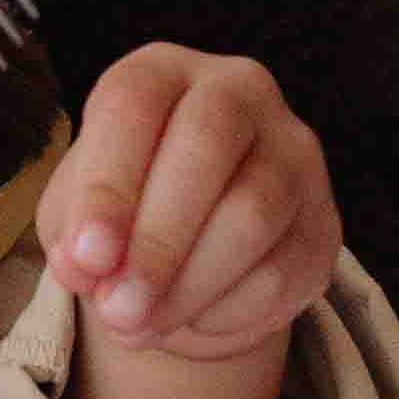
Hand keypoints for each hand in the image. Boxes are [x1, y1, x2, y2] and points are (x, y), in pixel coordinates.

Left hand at [35, 46, 343, 356]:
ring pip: (252, 213)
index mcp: (163, 73)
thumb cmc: (125, 214)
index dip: (108, 184)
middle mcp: (238, 93)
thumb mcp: (78, 214)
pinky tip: (193, 319)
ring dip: (189, 285)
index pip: (134, 103)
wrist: (189, 254)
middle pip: (206, 144)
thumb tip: (88, 268)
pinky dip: (228, 310)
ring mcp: (292, 153)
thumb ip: (75, 234)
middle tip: (119, 307)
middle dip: (157, 239)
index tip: (87, 257)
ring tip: (142, 325)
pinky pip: (282, 269)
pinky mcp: (323, 220)